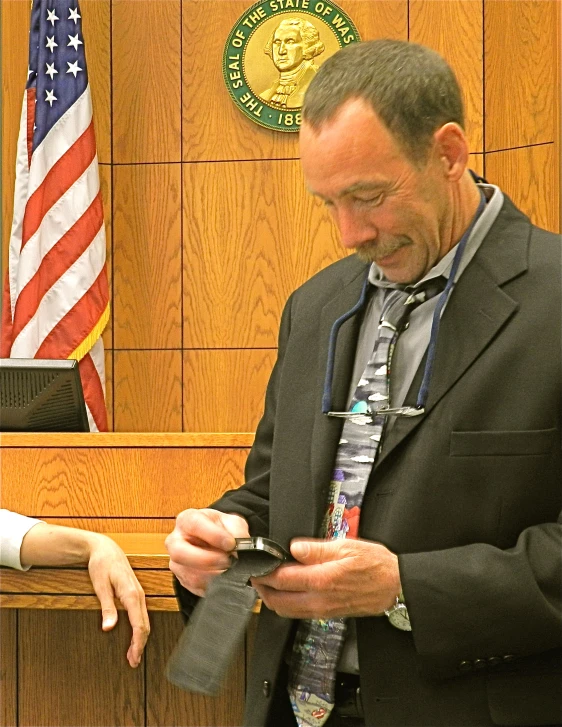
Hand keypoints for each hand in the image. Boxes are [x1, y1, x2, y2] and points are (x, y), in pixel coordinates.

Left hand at [87, 534, 149, 667]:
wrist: (105, 548)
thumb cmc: (101, 565)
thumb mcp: (100, 586)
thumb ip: (106, 607)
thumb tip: (109, 628)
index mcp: (131, 594)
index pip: (139, 625)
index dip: (137, 644)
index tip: (134, 658)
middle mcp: (138, 595)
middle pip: (145, 625)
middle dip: (140, 645)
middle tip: (133, 662)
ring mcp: (139, 593)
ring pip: (144, 620)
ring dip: (140, 638)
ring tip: (133, 654)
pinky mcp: (135, 593)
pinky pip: (141, 614)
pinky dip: (139, 628)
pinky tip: (134, 635)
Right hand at [166, 508, 249, 596]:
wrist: (217, 542)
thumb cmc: (220, 529)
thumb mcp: (232, 522)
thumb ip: (237, 532)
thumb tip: (239, 549)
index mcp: (187, 520)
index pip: (194, 524)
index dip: (213, 535)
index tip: (230, 543)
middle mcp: (176, 541)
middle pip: (179, 553)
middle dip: (207, 559)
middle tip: (227, 561)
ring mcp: (177, 562)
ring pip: (190, 574)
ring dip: (214, 575)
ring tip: (230, 570)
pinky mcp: (183, 579)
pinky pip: (196, 587)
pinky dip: (214, 585)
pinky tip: (223, 577)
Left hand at [252, 537, 400, 618]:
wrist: (396, 586)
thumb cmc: (376, 564)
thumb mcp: (346, 546)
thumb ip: (317, 548)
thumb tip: (294, 547)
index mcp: (322, 580)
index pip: (282, 579)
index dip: (264, 573)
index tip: (255, 565)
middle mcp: (319, 600)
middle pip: (278, 602)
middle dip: (262, 590)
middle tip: (255, 576)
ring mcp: (323, 610)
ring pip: (287, 611)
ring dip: (272, 599)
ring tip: (266, 583)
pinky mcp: (328, 614)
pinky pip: (300, 614)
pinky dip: (287, 605)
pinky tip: (287, 592)